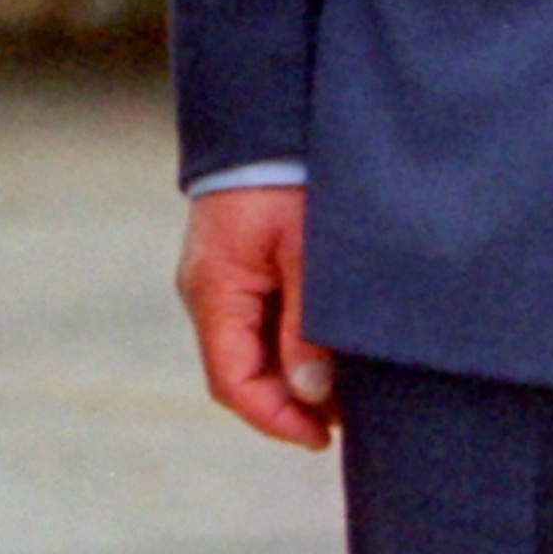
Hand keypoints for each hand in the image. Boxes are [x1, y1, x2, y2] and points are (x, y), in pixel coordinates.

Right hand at [179, 184, 336, 451]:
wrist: (269, 116)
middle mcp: (206, 291)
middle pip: (239, 372)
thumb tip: (310, 396)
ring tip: (345, 387)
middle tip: (346, 419)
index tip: (323, 437)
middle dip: (289, 403)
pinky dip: (287, 345)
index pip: (233, 382)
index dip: (277, 420)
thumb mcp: (308, 257)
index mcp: (215, 292)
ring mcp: (217, 279)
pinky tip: (325, 348)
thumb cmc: (290, 180)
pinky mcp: (235, 265)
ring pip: (249, 349)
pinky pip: (255, 321)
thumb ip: (306, 329)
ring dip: (290, 375)